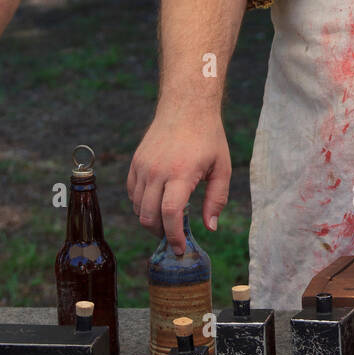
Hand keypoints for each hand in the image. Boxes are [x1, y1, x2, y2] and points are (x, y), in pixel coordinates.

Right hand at [127, 103, 231, 254]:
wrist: (186, 106)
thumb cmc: (208, 137)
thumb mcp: (222, 167)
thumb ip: (216, 199)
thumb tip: (210, 227)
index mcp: (181, 173)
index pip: (169, 214)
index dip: (174, 236)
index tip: (180, 247)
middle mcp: (157, 171)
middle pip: (148, 216)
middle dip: (160, 233)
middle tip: (174, 237)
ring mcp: (143, 166)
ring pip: (137, 207)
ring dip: (150, 220)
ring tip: (167, 220)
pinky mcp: (135, 162)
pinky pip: (132, 193)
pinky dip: (141, 205)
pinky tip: (156, 203)